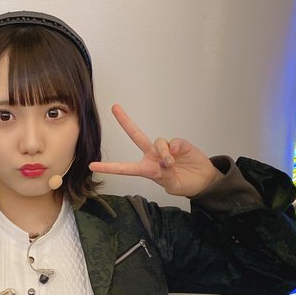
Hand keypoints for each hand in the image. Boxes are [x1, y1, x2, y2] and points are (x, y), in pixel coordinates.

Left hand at [89, 104, 221, 196]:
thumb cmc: (184, 184)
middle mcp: (152, 156)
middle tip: (114, 108)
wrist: (203, 180)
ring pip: (159, 142)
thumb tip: (166, 159)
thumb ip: (166, 175)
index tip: (92, 165)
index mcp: (147, 169)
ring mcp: (165, 149)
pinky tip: (180, 155)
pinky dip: (176, 149)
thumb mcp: (172, 186)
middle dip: (125, 122)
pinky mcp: (179, 144)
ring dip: (164, 153)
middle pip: (136, 136)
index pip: (125, 168)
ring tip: (171, 164)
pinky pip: (173, 142)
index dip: (109, 167)